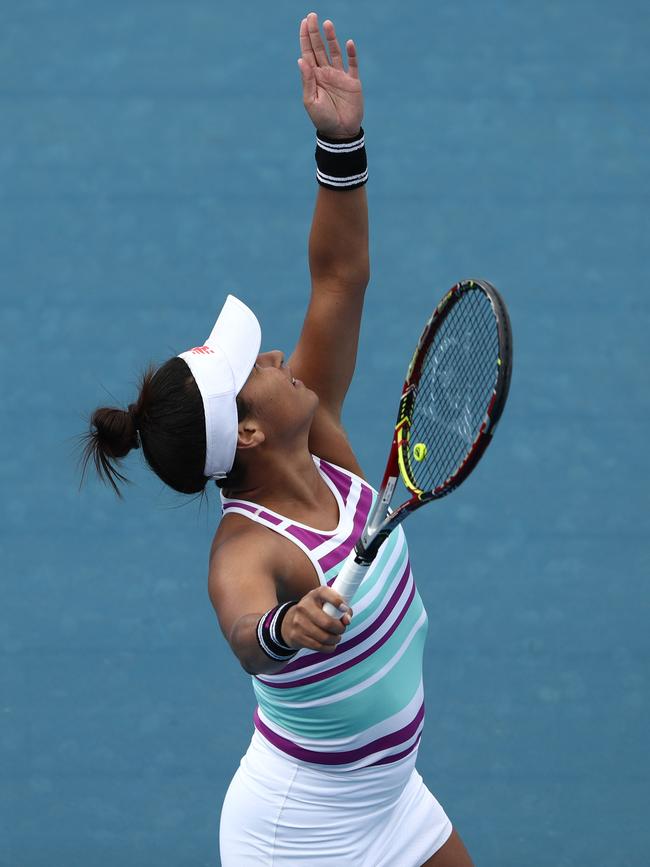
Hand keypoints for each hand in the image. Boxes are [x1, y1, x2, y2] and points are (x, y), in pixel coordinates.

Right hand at [281, 586, 352, 652]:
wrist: (290, 621)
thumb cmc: (316, 611)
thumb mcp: (326, 604)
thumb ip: (341, 609)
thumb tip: (347, 621)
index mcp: (314, 595)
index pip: (325, 593)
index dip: (337, 601)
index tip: (344, 609)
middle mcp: (304, 606)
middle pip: (328, 623)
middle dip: (340, 629)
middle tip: (342, 629)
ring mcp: (298, 622)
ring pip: (324, 637)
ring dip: (335, 640)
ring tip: (336, 638)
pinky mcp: (296, 636)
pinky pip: (318, 646)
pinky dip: (329, 648)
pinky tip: (330, 644)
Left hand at [297, 12, 363, 137]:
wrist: (341, 133)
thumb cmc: (323, 120)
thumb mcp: (311, 102)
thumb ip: (307, 80)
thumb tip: (301, 60)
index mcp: (314, 77)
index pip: (308, 53)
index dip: (305, 38)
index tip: (304, 22)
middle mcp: (326, 73)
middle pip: (319, 48)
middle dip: (315, 32)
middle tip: (312, 15)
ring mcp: (340, 77)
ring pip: (335, 52)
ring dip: (331, 38)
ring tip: (327, 24)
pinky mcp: (353, 83)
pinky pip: (352, 65)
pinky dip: (351, 54)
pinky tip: (349, 43)